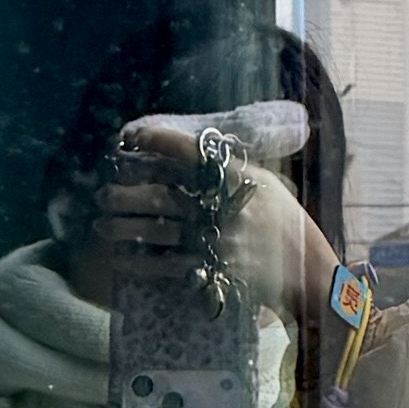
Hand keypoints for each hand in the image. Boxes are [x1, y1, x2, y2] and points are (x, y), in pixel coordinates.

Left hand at [71, 115, 338, 357]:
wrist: (307, 270)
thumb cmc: (285, 222)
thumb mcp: (266, 183)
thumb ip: (231, 168)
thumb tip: (193, 149)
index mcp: (239, 178)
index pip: (191, 152)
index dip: (156, 141)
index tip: (130, 137)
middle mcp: (226, 207)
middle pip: (164, 196)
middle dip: (126, 194)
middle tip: (102, 193)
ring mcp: (218, 240)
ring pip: (159, 231)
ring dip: (124, 227)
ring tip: (101, 224)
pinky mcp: (214, 270)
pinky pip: (168, 266)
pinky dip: (140, 261)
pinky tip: (119, 256)